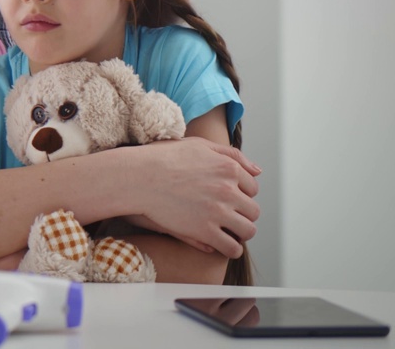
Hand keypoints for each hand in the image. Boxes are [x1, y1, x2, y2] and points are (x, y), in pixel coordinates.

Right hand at [134, 137, 260, 257]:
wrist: (137, 177)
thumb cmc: (163, 158)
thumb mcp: (198, 145)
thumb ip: (231, 155)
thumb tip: (258, 171)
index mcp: (228, 168)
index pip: (252, 188)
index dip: (242, 194)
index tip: (230, 198)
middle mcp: (228, 191)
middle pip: (253, 210)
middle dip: (244, 214)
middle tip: (230, 216)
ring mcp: (217, 212)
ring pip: (247, 231)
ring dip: (241, 233)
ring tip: (228, 232)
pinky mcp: (204, 231)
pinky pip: (230, 247)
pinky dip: (230, 249)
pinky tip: (220, 245)